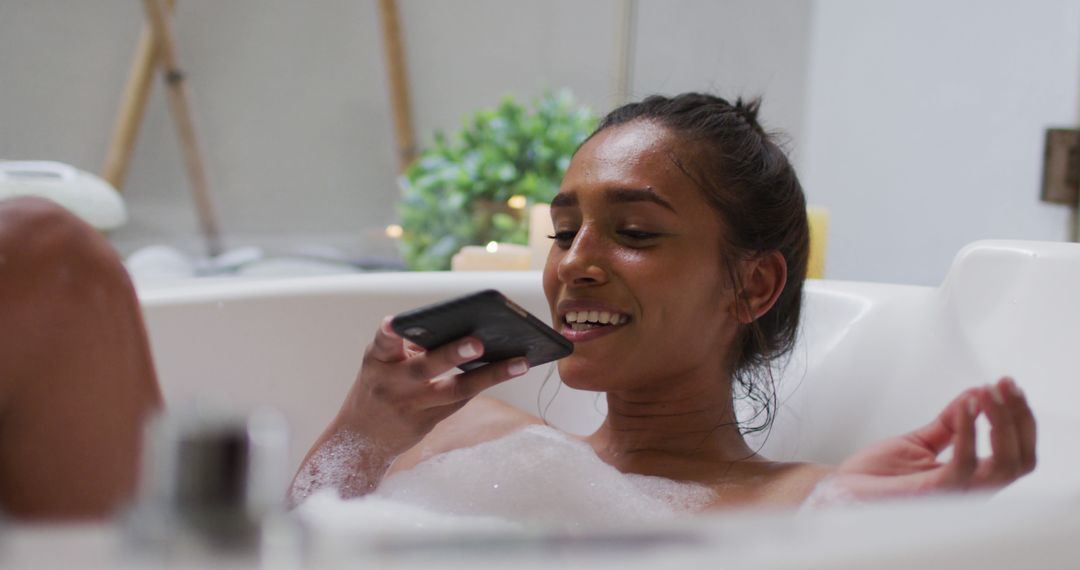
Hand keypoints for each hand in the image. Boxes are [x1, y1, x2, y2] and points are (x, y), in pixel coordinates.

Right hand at [335, 316, 529, 455]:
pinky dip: (485, 384)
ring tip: (519, 363)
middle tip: (478, 343)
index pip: (382, 343)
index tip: (395, 322)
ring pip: (454, 391)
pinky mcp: (426, 423)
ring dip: (489, 376)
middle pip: (424, 368)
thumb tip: (470, 329)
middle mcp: (392, 383)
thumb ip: (414, 347)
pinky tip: (511, 370)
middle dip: (451, 354)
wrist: (359, 438)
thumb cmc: (381, 386)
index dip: (389, 333)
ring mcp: (411, 406)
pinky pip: (460, 401)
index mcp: (378, 360)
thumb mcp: (384, 363)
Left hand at [823, 377, 1035, 502]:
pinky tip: (964, 405)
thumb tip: (976, 394)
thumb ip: (950, 423)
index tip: (1009, 387)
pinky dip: (968, 430)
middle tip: (1005, 384)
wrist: (843, 492)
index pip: (1017, 454)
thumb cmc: (878, 476)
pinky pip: (964, 463)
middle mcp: (970, 490)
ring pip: (1004, 464)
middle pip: (1020, 460)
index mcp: (971, 480)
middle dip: (1018, 417)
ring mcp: (955, 494)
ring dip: (1000, 421)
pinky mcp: (935, 492)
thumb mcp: (920, 442)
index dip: (1020, 420)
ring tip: (987, 391)